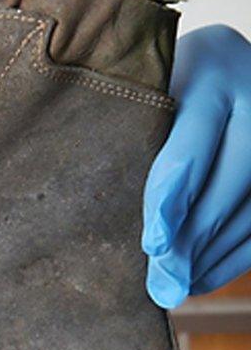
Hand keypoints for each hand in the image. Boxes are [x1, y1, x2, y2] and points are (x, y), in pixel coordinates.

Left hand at [143, 25, 250, 307]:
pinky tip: (202, 278)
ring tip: (177, 286)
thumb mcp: (144, 94)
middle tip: (162, 282)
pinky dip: (236, 255)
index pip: (190, 147)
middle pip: (229, 183)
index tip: (153, 245)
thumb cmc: (160, 84)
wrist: (222, 64)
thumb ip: (134, 140)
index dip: (170, 201)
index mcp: (210, 74)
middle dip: (192, 240)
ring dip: (215, 254)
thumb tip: (114, 229)